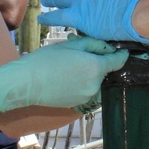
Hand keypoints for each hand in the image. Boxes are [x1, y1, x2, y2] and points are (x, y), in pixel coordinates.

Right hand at [0, 36, 127, 111]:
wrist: (26, 83)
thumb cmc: (46, 60)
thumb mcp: (71, 45)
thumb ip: (94, 45)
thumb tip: (108, 48)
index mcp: (96, 68)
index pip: (117, 61)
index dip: (121, 55)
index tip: (122, 51)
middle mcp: (96, 85)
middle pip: (105, 72)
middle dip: (99, 63)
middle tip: (84, 55)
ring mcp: (87, 97)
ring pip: (95, 82)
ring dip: (90, 74)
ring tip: (73, 66)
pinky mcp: (78, 104)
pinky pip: (87, 91)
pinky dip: (82, 84)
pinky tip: (68, 78)